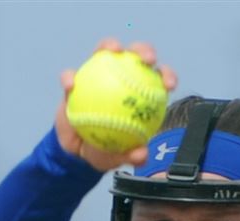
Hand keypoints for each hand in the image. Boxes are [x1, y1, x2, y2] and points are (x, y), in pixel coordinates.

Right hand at [55, 39, 177, 172]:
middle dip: (144, 50)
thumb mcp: (119, 157)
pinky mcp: (75, 81)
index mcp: (139, 94)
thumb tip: (141, 154)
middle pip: (136, 56)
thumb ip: (131, 156)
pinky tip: (70, 85)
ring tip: (110, 50)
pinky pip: (71, 77)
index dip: (167, 76)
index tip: (169, 84)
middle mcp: (121, 79)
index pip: (158, 80)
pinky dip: (70, 78)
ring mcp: (97, 76)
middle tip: (146, 59)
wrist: (77, 153)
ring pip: (105, 53)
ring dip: (109, 45)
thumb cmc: (104, 151)